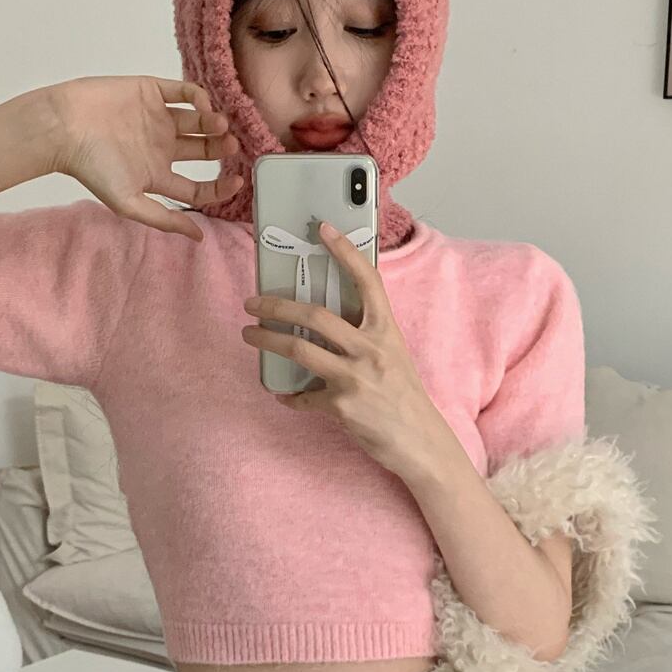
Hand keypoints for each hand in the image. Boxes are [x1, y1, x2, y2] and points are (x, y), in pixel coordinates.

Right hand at [50, 75, 242, 242]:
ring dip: (213, 124)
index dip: (220, 186)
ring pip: (197, 122)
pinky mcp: (151, 92)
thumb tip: (198, 238)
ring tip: (220, 125)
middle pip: (203, 151)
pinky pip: (183, 92)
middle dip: (221, 150)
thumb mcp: (130, 203)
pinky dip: (199, 97)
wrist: (65, 126)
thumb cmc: (92, 168)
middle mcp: (162, 148)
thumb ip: (165, 219)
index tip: (237, 181)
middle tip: (232, 146)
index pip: (198, 187)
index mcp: (158, 176)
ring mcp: (157, 119)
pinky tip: (205, 106)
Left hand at [241, 221, 446, 480]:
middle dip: (277, 305)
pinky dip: (290, 396)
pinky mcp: (341, 406)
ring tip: (251, 334)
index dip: (346, 252)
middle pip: (315, 314)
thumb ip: (366, 337)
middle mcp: (371, 349)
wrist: (421, 442)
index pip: (367, 281)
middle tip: (254, 302)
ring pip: (298, 348)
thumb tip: (326, 324)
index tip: (324, 229)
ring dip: (266, 339)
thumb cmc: (404, 398)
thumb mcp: (393, 356)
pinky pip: (303, 395)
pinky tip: (285, 394)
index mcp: (386, 331)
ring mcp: (355, 377)